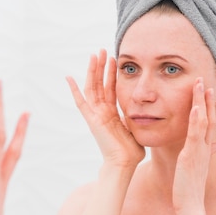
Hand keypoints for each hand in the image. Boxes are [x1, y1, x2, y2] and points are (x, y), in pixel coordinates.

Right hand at [66, 49, 144, 167]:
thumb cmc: (131, 151)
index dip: (111, 74)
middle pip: (99, 84)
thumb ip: (136, 117)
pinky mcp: (91, 120)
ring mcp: (95, 115)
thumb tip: (146, 110)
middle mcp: (102, 112)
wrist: (124, 164)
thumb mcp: (136, 127)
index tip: (113, 59)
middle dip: (100, 67)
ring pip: (91, 88)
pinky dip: (74, 90)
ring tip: (94, 55)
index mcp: (112, 113)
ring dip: (92, 71)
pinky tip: (69, 78)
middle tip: (102, 50)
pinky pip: (81, 103)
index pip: (110, 88)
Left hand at [172, 78, 215, 213]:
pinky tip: (195, 108)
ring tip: (200, 85)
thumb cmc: (191, 187)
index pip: (209, 123)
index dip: (210, 106)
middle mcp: (206, 147)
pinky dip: (196, 121)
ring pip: (203, 122)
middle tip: (205, 79)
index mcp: (205, 149)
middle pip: (209, 118)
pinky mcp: (191, 156)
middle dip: (207, 99)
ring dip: (202, 103)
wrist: (191, 205)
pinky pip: (195, 135)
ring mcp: (199, 151)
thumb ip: (207, 154)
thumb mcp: (199, 167)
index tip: (209, 90)